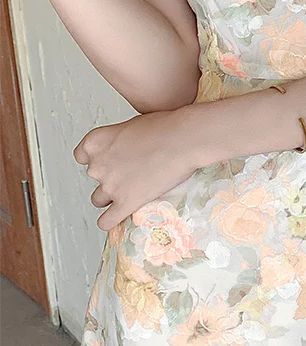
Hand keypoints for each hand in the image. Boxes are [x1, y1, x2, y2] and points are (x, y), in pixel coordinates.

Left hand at [74, 109, 198, 230]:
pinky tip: (120, 216)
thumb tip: (125, 149)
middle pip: (94, 177)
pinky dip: (111, 220)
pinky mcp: (125, 203)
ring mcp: (111, 186)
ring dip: (111, 197)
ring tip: (130, 190)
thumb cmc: (166, 126)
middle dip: (110, 176)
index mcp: (97, 141)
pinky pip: (106, 221)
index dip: (96, 158)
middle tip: (131, 171)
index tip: (110, 159)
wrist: (184, 139)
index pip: (81, 155)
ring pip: (98, 199)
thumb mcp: (134, 124)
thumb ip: (120, 139)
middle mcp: (98, 165)